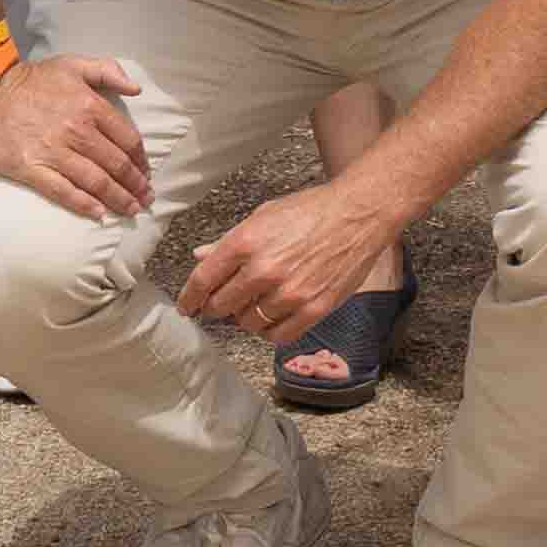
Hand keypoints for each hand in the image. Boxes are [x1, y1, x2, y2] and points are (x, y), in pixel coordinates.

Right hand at [0, 51, 152, 219]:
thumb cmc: (32, 79)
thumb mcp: (73, 63)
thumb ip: (108, 71)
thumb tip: (136, 89)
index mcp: (91, 106)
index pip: (127, 140)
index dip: (140, 160)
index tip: (146, 173)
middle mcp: (77, 132)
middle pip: (116, 165)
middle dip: (135, 185)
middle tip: (145, 199)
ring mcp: (54, 152)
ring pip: (95, 181)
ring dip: (117, 198)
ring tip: (130, 210)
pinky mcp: (32, 169)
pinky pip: (63, 191)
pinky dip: (83, 204)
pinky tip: (98, 213)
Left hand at [183, 173, 404, 343]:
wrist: (358, 214)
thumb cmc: (312, 210)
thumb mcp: (264, 215)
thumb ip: (230, 240)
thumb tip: (201, 257)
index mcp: (246, 242)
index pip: (204, 281)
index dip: (190, 298)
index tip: (187, 306)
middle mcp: (264, 270)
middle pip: (222, 306)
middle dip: (216, 307)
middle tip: (221, 304)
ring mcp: (290, 293)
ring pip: (248, 323)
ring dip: (245, 317)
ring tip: (253, 305)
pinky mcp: (314, 308)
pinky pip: (279, 335)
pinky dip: (270, 330)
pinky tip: (273, 317)